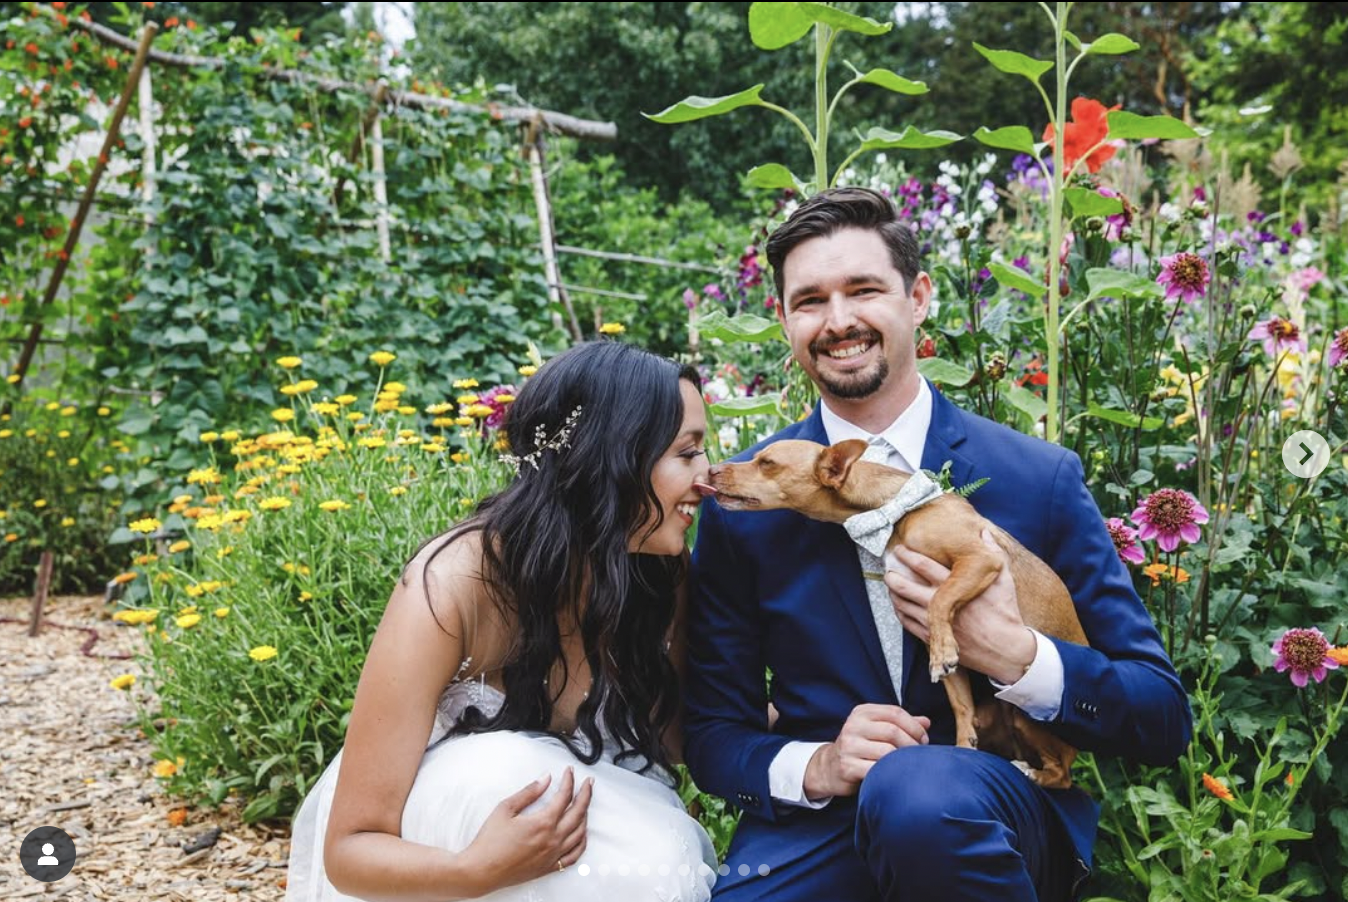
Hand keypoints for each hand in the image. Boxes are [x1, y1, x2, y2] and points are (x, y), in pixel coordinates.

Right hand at [461, 767, 591, 892]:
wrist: (481, 871)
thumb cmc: (490, 842)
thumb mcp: (505, 809)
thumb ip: (528, 792)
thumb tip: (545, 779)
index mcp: (543, 823)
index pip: (565, 796)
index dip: (569, 781)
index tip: (569, 772)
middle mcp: (553, 839)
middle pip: (579, 812)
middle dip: (586, 794)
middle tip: (588, 783)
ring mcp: (553, 855)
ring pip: (581, 833)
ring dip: (585, 815)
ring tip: (584, 804)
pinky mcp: (550, 867)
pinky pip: (575, 855)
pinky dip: (582, 842)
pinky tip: (582, 834)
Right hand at [804, 704, 929, 798]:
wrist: (829, 767)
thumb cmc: (859, 747)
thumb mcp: (875, 729)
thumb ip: (900, 724)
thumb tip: (926, 722)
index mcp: (861, 712)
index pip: (895, 713)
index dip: (914, 726)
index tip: (924, 739)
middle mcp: (853, 726)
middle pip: (893, 731)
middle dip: (912, 744)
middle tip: (919, 755)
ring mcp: (849, 746)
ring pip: (888, 752)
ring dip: (904, 761)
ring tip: (908, 765)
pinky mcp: (848, 767)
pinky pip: (878, 770)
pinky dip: (891, 773)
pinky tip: (895, 775)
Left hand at [884, 529, 1035, 684]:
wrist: (1006, 650)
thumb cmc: (1005, 613)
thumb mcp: (1003, 580)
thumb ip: (993, 554)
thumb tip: (984, 532)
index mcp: (956, 586)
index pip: (923, 565)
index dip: (907, 555)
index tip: (900, 549)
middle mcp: (941, 604)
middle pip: (904, 586)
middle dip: (892, 574)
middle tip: (888, 566)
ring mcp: (934, 623)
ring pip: (902, 604)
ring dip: (893, 592)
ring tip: (891, 583)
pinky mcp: (933, 639)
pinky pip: (907, 622)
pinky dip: (899, 611)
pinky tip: (899, 603)